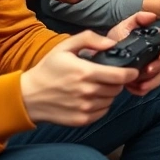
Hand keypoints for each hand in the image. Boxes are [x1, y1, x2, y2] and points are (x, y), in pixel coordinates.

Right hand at [20, 31, 137, 125]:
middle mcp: (87, 92)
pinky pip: (102, 111)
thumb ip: (89, 39)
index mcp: (85, 73)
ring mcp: (84, 108)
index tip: (132, 70)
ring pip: (111, 100)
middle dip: (117, 81)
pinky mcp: (81, 120)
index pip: (120, 76)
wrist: (28, 96)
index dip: (130, 73)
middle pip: (117, 88)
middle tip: (108, 76)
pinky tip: (91, 97)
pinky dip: (102, 105)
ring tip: (97, 86)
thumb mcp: (65, 47)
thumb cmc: (48, 70)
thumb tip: (111, 43)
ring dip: (109, 93)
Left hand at [107, 11, 159, 95]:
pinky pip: (151, 86)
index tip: (153, 65)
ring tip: (136, 85)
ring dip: (151, 83)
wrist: (102, 54)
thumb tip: (153, 15)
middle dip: (156, 73)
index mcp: (155, 40)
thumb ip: (138, 18)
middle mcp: (157, 53)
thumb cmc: (114, 39)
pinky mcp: (146, 78)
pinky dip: (143, 89)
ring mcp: (152, 66)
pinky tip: (133, 88)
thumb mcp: (123, 26)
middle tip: (142, 76)